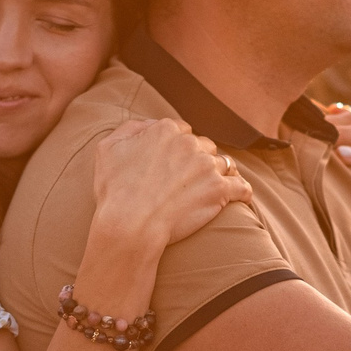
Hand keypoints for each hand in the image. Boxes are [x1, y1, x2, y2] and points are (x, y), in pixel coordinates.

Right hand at [91, 117, 253, 248]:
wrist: (130, 224)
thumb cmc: (115, 191)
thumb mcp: (107, 149)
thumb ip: (129, 129)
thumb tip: (147, 126)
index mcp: (165, 130)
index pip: (182, 131)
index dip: (180, 147)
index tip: (177, 162)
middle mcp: (189, 143)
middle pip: (204, 145)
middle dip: (200, 159)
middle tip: (193, 178)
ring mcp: (207, 166)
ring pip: (224, 163)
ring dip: (221, 173)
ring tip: (217, 187)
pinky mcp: (219, 190)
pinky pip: (241, 187)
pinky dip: (242, 192)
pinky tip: (241, 197)